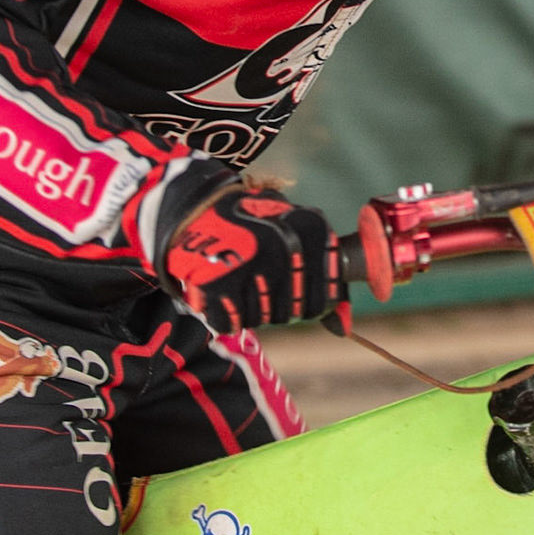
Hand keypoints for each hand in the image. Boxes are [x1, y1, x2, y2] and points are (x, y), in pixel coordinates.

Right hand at [160, 187, 342, 331]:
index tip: (289, 288)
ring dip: (249, 306)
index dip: (305, 300)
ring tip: (238, 277)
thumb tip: (343, 325)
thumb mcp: (291, 231)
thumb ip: (320, 275)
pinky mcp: (221, 285)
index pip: (322, 300)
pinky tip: (221, 287)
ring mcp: (255, 268)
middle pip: (292, 311)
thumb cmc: (250, 223)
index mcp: (311, 229)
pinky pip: (232, 320)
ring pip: (263, 317)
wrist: (191, 209)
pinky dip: (225, 312)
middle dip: (275, 302)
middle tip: (257, 279)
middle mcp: (286, 249)